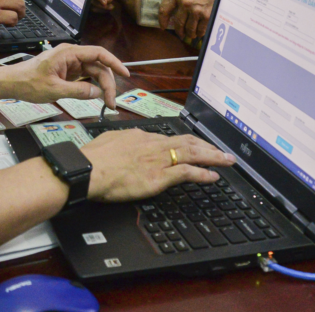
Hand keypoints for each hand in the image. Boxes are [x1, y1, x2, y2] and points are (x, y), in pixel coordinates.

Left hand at [5, 43, 129, 108]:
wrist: (12, 83)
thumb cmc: (28, 82)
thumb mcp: (54, 90)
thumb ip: (77, 91)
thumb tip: (97, 93)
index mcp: (69, 53)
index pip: (98, 54)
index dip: (114, 63)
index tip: (125, 74)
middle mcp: (72, 56)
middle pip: (98, 66)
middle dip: (108, 83)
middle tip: (112, 102)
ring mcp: (70, 64)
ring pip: (93, 73)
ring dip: (102, 86)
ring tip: (107, 102)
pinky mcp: (68, 72)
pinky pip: (86, 78)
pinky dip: (93, 87)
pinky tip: (96, 97)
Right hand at [83, 129, 236, 201]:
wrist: (87, 169)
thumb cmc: (93, 158)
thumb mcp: (110, 141)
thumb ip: (123, 140)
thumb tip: (126, 140)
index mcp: (141, 136)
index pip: (171, 138)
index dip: (188, 142)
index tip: (197, 145)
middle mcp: (153, 145)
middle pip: (188, 141)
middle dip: (208, 146)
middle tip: (223, 151)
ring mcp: (158, 160)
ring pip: (192, 153)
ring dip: (213, 156)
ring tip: (227, 160)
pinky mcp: (159, 176)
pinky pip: (187, 172)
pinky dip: (203, 173)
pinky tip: (214, 176)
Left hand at [158, 0, 222, 42]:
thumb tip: (176, 11)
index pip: (164, 9)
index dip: (162, 20)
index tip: (163, 26)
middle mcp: (184, 3)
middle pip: (178, 23)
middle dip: (179, 31)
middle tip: (181, 34)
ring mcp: (195, 10)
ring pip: (190, 29)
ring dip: (190, 33)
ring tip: (192, 34)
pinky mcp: (206, 15)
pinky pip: (201, 29)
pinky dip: (200, 32)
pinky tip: (200, 32)